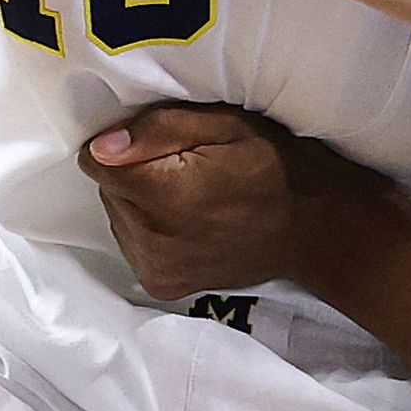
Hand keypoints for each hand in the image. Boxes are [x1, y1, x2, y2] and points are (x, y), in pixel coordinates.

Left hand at [78, 102, 393, 299]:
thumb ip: (160, 130)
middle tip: (185, 165)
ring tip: (190, 193)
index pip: (96, 162)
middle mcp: (152, 241)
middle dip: (134, 173)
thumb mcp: (226, 124)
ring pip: (117, 218)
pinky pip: (133, 244)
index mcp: (165, 196)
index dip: (123, 144)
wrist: (314, 229)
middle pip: (108, 191)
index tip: (160, 143)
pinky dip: (150, 229)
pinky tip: (188, 220)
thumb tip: (101, 146)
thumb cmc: (275, 163)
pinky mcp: (162, 285)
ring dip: (141, 202)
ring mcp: (156, 270)